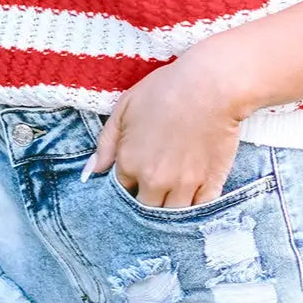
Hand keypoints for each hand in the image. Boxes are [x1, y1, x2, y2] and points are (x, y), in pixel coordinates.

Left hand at [84, 49, 244, 207]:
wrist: (212, 86)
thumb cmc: (166, 89)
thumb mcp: (125, 106)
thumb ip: (106, 142)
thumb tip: (91, 171)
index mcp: (130, 163)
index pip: (121, 192)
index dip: (127, 185)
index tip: (134, 178)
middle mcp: (154, 181)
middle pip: (144, 209)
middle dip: (145, 202)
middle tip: (151, 189)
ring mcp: (184, 186)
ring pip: (170, 216)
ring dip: (168, 210)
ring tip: (170, 198)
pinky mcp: (210, 184)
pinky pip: (199, 212)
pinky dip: (194, 212)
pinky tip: (191, 203)